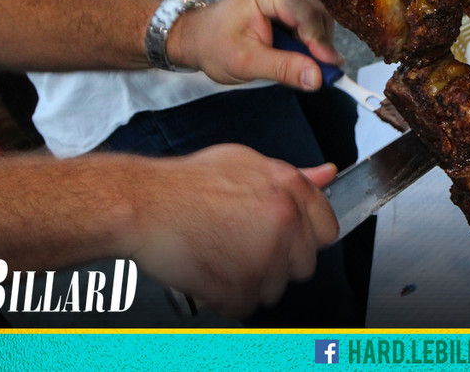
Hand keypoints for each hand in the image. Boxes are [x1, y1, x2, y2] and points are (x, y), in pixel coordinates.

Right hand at [126, 144, 338, 318]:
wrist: (142, 204)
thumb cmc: (186, 184)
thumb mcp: (246, 162)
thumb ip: (294, 174)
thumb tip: (327, 176)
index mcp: (289, 189)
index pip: (327, 231)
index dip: (304, 239)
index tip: (285, 240)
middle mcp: (283, 220)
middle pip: (302, 266)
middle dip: (275, 263)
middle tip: (241, 247)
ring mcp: (264, 253)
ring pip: (273, 290)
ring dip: (249, 282)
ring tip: (220, 256)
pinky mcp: (240, 283)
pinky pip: (244, 306)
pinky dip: (224, 298)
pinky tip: (208, 273)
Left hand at [169, 0, 342, 88]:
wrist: (197, 37)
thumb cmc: (215, 46)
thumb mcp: (247, 63)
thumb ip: (284, 68)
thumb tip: (317, 77)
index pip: (306, 16)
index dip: (321, 43)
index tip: (332, 68)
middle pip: (316, 15)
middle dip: (319, 45)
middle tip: (318, 74)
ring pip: (318, 18)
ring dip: (315, 44)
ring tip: (301, 64)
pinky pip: (311, 20)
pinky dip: (309, 40)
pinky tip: (296, 53)